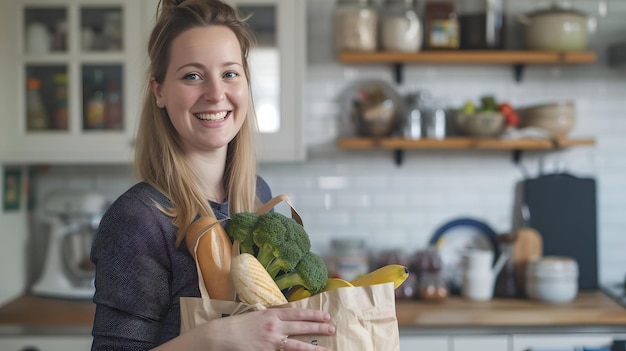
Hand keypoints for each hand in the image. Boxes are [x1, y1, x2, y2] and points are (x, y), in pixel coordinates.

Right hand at [200, 307, 335, 350]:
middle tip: (332, 329)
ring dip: (314, 348)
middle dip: (318, 328)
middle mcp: (275, 327)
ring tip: (327, 350)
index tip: (325, 316)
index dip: (313, 315)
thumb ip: (271, 316)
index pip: (297, 313)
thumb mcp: (256, 315)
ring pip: (298, 346)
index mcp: (272, 315)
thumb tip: (283, 318)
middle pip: (302, 328)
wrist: (221, 336)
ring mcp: (272, 342)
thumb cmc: (236, 325)